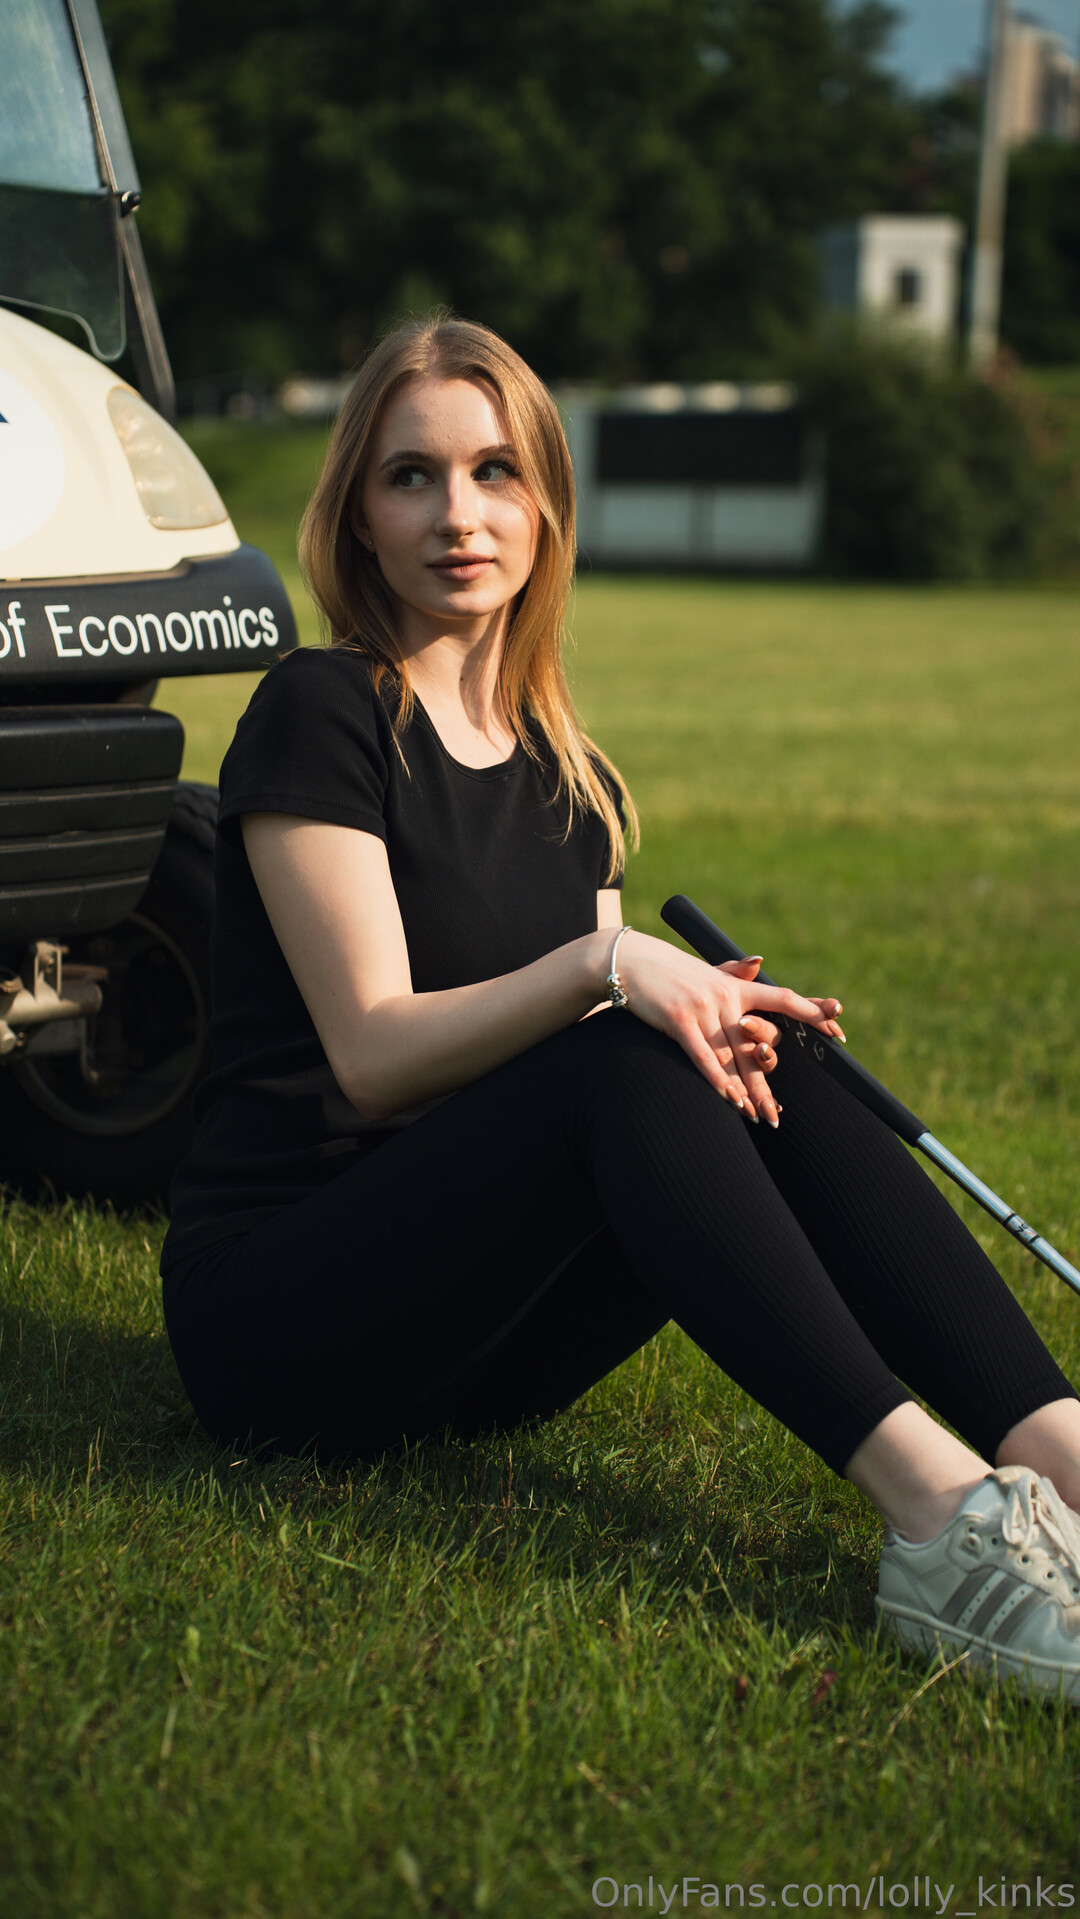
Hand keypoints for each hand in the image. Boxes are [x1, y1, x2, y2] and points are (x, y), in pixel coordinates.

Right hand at [615, 934, 844, 1126]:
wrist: (628, 961)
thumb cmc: (668, 971)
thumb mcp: (705, 970)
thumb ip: (734, 972)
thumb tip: (760, 963)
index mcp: (736, 986)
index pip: (783, 999)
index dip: (813, 1014)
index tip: (838, 1031)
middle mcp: (725, 997)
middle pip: (756, 1046)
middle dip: (766, 1084)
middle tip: (777, 1114)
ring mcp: (703, 1009)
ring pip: (731, 1057)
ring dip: (745, 1092)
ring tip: (758, 1117)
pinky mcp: (679, 1020)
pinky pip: (704, 1056)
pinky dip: (718, 1080)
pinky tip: (731, 1100)